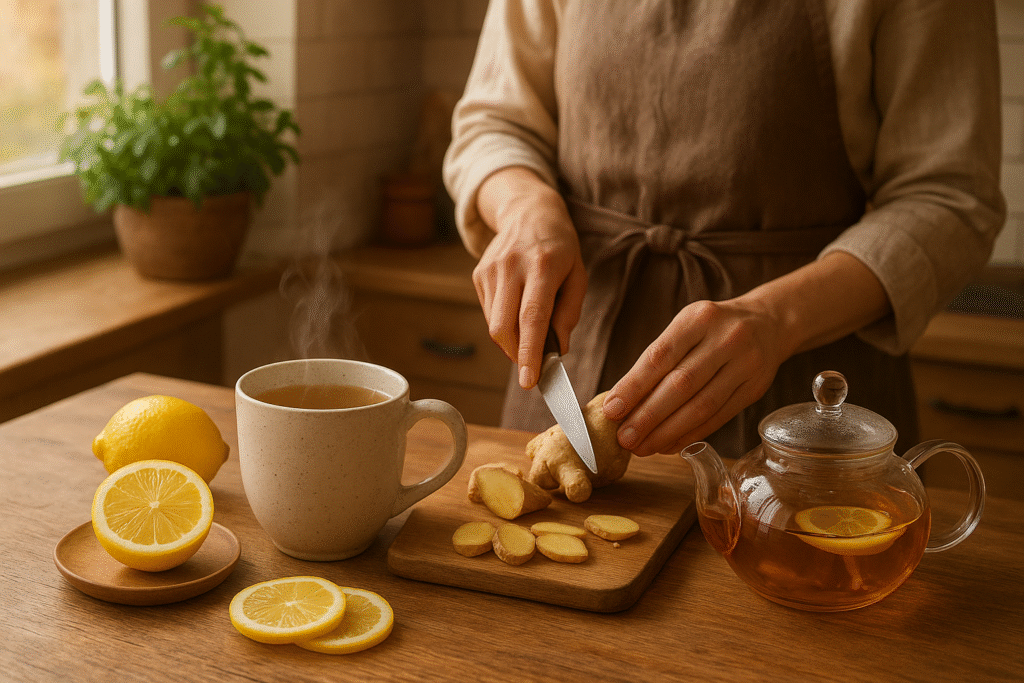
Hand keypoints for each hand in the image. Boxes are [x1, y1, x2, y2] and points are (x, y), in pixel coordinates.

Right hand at [474, 167, 587, 387]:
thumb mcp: (577, 275)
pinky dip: (504, 325)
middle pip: (505, 326)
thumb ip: (568, 313)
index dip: (530, 352)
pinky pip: (490, 313)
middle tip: (532, 365)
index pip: (533, 317)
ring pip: (494, 324)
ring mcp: (491, 269)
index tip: (530, 380)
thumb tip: (557, 350)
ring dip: (511, 341)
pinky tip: (517, 310)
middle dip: (516, 354)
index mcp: (543, 266)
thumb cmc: (560, 247)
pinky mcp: (479, 274)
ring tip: (529, 332)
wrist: (528, 211)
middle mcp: (512, 266)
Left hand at [601, 298, 784, 455]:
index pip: (659, 356)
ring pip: (701, 406)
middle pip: (681, 384)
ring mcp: (745, 364)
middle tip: (624, 438)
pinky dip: (691, 435)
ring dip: (668, 431)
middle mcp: (725, 339)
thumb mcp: (686, 327)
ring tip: (643, 447)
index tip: (612, 410)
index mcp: (698, 319)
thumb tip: (621, 402)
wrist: (768, 323)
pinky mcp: (755, 389)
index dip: (633, 386)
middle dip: (648, 416)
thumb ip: (657, 360)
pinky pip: (719, 417)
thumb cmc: (712, 329)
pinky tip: (669, 445)